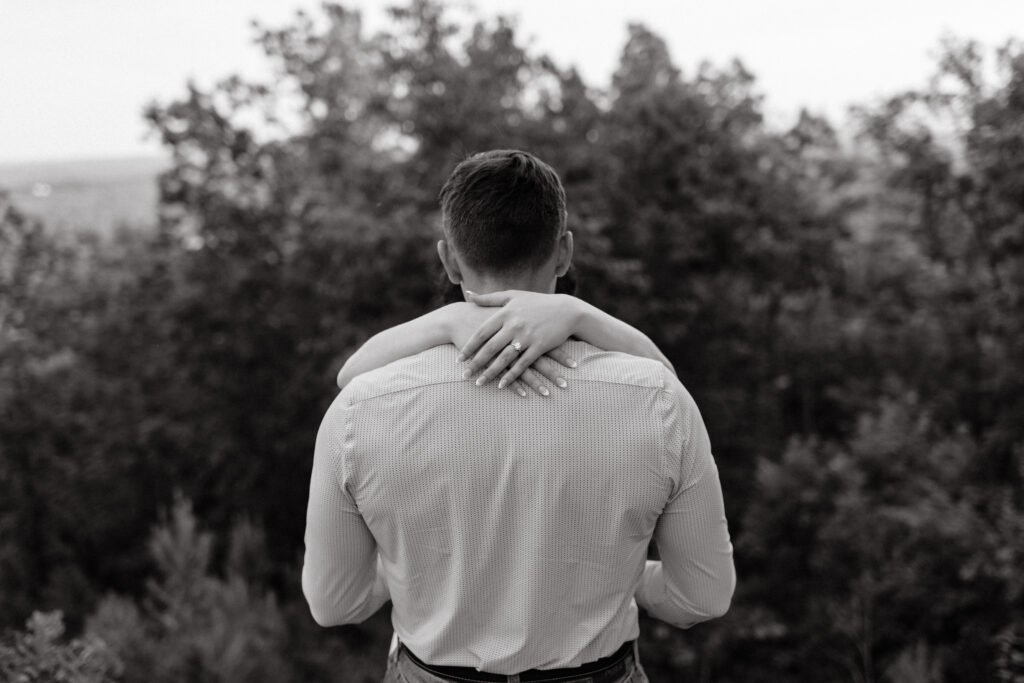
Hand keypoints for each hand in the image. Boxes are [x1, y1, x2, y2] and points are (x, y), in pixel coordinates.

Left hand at [455, 290, 579, 393]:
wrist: (566, 310)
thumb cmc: (538, 302)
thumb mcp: (513, 295)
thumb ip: (489, 298)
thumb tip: (468, 293)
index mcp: (505, 313)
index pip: (482, 333)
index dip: (469, 347)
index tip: (459, 359)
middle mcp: (514, 325)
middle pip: (490, 348)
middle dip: (475, 363)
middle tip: (464, 375)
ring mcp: (527, 336)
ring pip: (504, 358)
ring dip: (490, 373)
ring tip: (479, 384)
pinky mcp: (539, 346)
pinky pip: (522, 365)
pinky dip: (511, 376)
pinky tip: (502, 386)